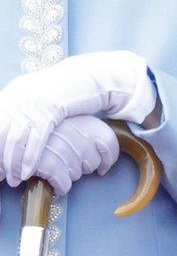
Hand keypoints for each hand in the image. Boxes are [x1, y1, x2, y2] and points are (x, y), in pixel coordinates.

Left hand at [0, 51, 156, 185]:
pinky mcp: (50, 109)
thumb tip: (13, 125)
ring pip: (14, 139)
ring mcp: (33, 103)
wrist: (90, 76)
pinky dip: (29, 157)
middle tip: (0, 176)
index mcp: (13, 94)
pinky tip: (27, 171)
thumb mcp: (39, 97)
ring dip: (12, 163)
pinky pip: (35, 138)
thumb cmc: (66, 90)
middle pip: (1, 133)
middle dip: (0, 158)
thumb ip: (24, 108)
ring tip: (13, 179)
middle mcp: (18, 97)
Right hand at [21, 116, 118, 195]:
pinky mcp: (50, 165)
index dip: (108, 159)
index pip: (110, 143)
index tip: (102, 166)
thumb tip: (103, 157)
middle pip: (93, 163)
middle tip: (64, 158)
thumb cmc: (42, 125)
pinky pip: (64, 185)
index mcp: (87, 121)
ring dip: (67, 173)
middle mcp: (79, 136)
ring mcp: (65, 151)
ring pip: (78, 174)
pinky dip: (59, 187)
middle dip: (82, 165)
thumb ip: (86, 131)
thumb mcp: (68, 119)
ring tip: (52, 161)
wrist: (16, 130)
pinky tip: (52, 180)